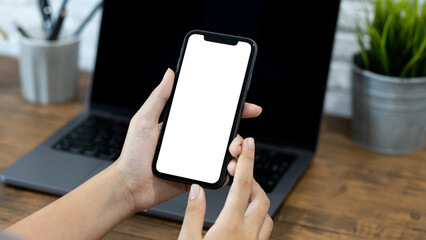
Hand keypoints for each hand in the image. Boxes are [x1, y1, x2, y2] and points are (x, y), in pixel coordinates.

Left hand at [112, 68, 262, 213]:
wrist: (129, 186)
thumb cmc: (133, 154)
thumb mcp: (143, 120)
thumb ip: (158, 98)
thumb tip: (170, 73)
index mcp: (184, 125)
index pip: (212, 113)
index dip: (232, 108)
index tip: (247, 105)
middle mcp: (193, 139)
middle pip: (224, 133)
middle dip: (238, 134)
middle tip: (239, 139)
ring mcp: (197, 158)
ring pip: (225, 152)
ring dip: (236, 152)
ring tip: (233, 153)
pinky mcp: (197, 175)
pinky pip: (218, 173)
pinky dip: (228, 171)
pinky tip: (228, 168)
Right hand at [179, 138, 272, 239]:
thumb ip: (193, 214)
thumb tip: (197, 190)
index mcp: (230, 226)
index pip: (243, 185)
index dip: (246, 161)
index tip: (249, 144)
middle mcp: (248, 234)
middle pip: (261, 197)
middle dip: (253, 180)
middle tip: (238, 173)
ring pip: (267, 215)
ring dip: (257, 200)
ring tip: (242, 194)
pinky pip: (265, 231)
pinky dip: (259, 218)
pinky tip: (245, 218)